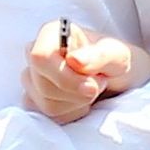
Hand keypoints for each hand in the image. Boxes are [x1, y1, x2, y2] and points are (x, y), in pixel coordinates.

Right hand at [22, 21, 149, 124]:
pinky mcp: (35, 98)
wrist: (116, 76)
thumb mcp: (117, 54)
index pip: (40, 58)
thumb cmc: (115, 59)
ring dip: (77, 103)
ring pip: (46, 103)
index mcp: (51, 33)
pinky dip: (71, 112)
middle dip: (77, 92)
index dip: (64, 78)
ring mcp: (32, 77)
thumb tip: (74, 60)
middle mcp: (35, 52)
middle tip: (99, 82)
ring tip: (91, 88)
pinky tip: (81, 100)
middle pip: (44, 85)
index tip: (91, 87)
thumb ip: (99, 55)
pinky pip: (48, 115)